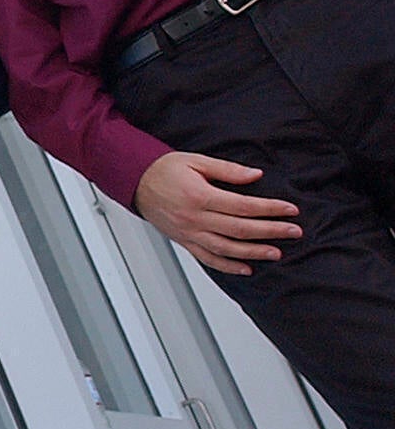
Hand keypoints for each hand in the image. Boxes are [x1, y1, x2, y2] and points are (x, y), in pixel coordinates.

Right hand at [133, 151, 300, 275]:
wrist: (135, 181)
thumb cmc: (163, 169)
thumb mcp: (196, 161)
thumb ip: (227, 170)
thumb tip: (255, 175)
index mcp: (199, 196)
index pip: (243, 206)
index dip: (270, 208)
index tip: (290, 209)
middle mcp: (194, 218)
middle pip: (240, 229)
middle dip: (271, 231)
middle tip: (293, 231)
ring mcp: (189, 233)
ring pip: (227, 248)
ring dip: (254, 252)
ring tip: (276, 251)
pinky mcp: (184, 241)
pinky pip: (208, 258)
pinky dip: (228, 266)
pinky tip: (246, 268)